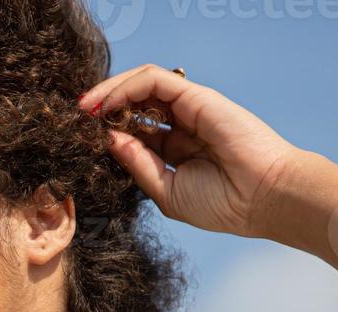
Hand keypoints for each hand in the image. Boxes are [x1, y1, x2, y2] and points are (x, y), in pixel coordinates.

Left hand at [78, 65, 308, 239]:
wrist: (262, 198)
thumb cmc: (222, 204)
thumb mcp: (166, 191)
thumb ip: (137, 165)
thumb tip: (109, 139)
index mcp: (175, 151)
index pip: (134, 131)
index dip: (107, 131)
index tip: (80, 140)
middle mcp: (181, 126)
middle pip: (133, 104)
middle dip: (102, 108)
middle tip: (75, 119)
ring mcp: (188, 109)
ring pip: (140, 85)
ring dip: (108, 93)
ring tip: (84, 109)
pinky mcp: (195, 96)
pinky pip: (153, 80)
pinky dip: (126, 87)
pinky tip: (107, 105)